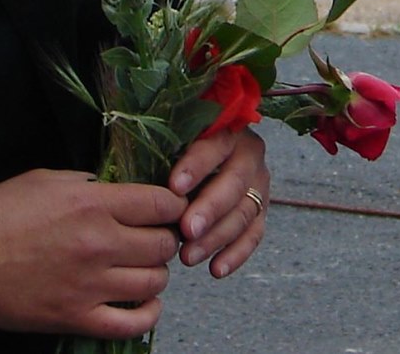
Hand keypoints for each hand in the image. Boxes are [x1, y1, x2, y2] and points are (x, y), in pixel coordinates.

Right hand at [0, 169, 185, 334]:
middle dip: (165, 238)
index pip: (162, 204)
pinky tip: (144, 302)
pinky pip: (132, 323)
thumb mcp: (48, 179)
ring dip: (155, 273)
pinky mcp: (76, 318)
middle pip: (164, 244)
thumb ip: (91, 185)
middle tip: (153, 237)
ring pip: (155, 281)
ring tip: (142, 267)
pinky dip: (148, 313)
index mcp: (94, 203)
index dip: (173, 205)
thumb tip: (121, 193)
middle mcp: (100, 244)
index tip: (169, 208)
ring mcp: (90, 285)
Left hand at [168, 126, 268, 276]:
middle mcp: (249, 154)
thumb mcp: (173, 145)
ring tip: (188, 256)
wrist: (201, 165)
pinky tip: (215, 269)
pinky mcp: (260, 211)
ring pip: (244, 212)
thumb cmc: (177, 154)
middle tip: (186, 229)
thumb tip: (140, 179)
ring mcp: (258, 184)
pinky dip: (236, 254)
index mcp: (227, 131)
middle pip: (235, 181)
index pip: (215, 146)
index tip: (174, 188)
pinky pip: (254, 235)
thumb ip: (164, 155)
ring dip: (217, 237)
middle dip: (210, 208)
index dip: (196, 166)